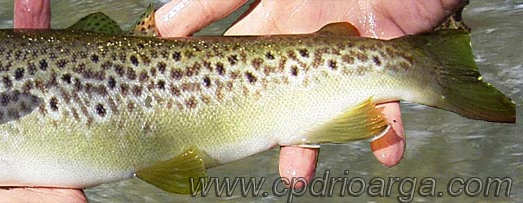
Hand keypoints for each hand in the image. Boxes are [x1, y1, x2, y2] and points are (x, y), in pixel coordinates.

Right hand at [155, 0, 462, 187]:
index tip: (203, 129)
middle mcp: (307, 49)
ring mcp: (348, 56)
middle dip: (274, 135)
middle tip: (251, 163)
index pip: (241, 70)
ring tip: (297, 172)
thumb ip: (212, 2)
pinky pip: (392, 101)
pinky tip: (385, 152)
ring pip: (330, 109)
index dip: (225, 99)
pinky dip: (386, 129)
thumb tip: (160, 25)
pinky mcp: (389, 57)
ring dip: (316, 142)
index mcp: (274, 31)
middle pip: (286, 101)